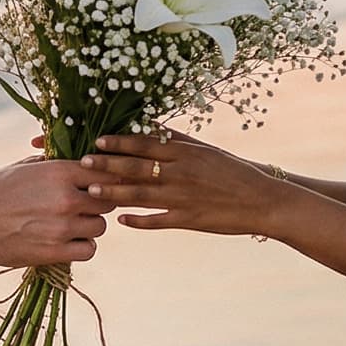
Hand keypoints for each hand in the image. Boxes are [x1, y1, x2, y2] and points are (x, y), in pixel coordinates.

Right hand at [0, 157, 111, 266]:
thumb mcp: (25, 166)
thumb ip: (56, 165)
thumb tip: (79, 163)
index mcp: (59, 172)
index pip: (104, 173)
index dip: (104, 179)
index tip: (96, 184)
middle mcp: (65, 198)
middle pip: (107, 201)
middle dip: (98, 202)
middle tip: (83, 205)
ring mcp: (62, 227)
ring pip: (100, 226)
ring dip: (89, 225)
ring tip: (72, 224)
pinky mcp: (55, 252)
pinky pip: (89, 250)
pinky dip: (82, 246)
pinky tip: (69, 241)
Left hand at [84, 133, 290, 236]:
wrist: (262, 200)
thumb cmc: (233, 171)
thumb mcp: (206, 150)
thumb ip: (177, 138)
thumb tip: (151, 123)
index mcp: (186, 152)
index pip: (146, 144)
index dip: (120, 142)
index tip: (98, 140)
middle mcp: (182, 173)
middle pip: (138, 167)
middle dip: (108, 165)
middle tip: (83, 162)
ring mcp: (184, 198)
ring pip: (142, 194)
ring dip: (114, 192)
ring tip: (91, 191)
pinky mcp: (189, 220)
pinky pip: (158, 221)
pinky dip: (138, 221)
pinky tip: (120, 220)